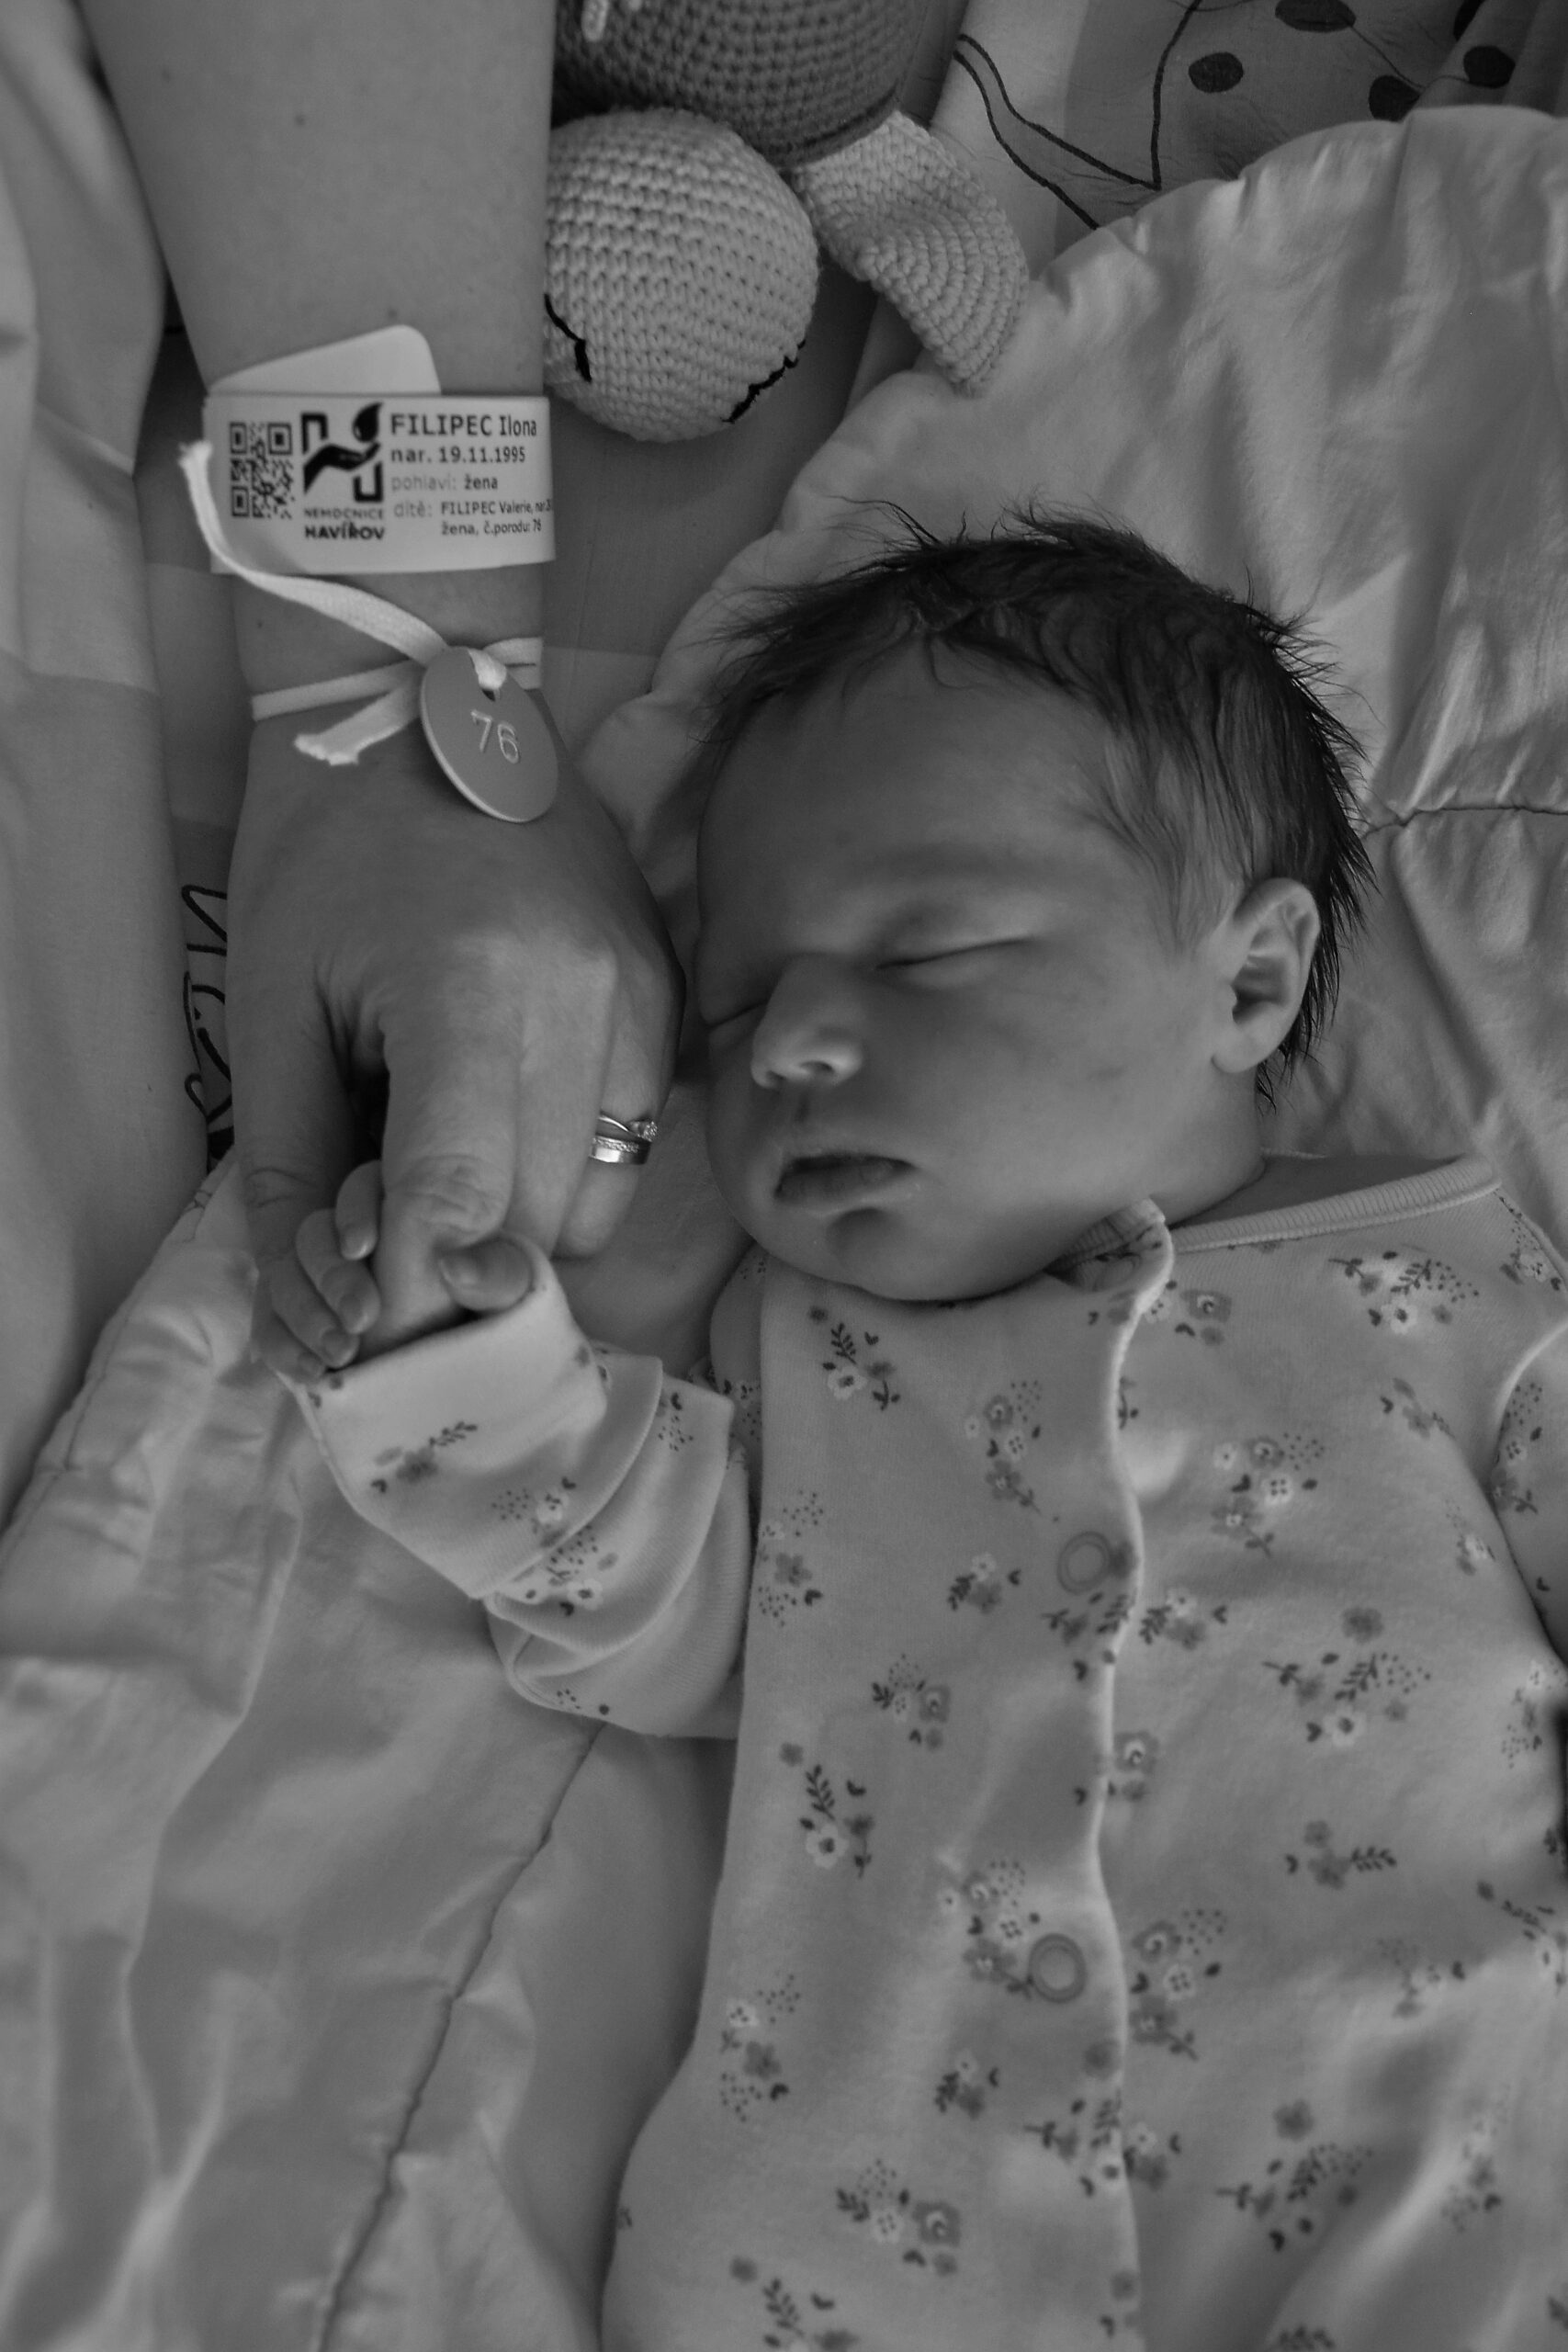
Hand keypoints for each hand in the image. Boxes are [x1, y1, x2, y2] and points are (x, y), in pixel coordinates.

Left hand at [232, 706, 681, 1378]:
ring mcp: (642, 991)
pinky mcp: (667, 991)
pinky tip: (508, 1115)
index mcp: (468, 981)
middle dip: (460, 1265)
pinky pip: (634, 1142)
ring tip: (451, 1163)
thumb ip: (292, 1166)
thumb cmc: (325, 851)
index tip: (364, 1320)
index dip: (409, 1286)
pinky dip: (568, 1168)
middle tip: (391, 1236)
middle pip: (538, 1221)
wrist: (427, 707)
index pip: (460, 1192)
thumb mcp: (273, 1005)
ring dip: (520, 1224)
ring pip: (599, 1202)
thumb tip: (323, 1315)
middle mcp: (583, 992)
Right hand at [291, 1159, 539, 1366]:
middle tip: (360, 1318)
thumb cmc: (503, 1328)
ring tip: (336, 1357)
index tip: (363, 1247)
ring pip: (287, 1275)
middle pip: (316, 1232)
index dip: (357, 1211)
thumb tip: (455, 1269)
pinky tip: (307, 1372)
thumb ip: (499, 1276)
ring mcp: (324, 1284)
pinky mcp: (305, 1326)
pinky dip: (284, 1345)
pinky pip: (273, 1323)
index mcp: (405, 1210)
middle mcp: (359, 1240)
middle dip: (330, 1273)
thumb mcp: (513, 1296)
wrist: (484, 1391)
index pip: (364, 1188)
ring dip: (303, 1312)